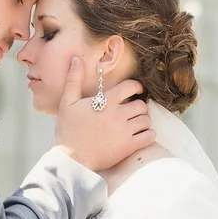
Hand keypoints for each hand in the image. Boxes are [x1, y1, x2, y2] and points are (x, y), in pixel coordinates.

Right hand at [53, 55, 154, 171]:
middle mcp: (118, 114)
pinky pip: (149, 136)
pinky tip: (141, 136)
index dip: (136, 87)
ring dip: (143, 121)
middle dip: (138, 106)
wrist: (72, 159)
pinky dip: (148, 135)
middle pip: (141, 105)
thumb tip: (75, 59)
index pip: (131, 86)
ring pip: (146, 120)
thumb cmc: (69, 130)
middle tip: (133, 111)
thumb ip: (74, 79)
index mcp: (106, 102)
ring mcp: (125, 131)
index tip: (136, 90)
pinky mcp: (129, 146)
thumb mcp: (68, 102)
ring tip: (135, 124)